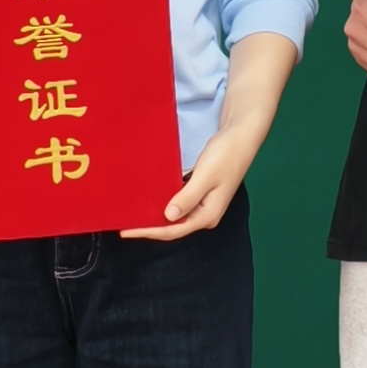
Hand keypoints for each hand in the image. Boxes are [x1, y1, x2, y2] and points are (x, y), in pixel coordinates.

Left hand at [125, 112, 269, 240]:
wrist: (241, 135)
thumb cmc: (227, 154)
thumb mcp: (206, 175)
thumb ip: (187, 197)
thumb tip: (168, 216)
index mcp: (208, 214)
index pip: (173, 230)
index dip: (149, 231)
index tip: (127, 231)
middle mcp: (206, 214)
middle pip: (173, 226)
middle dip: (150, 227)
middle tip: (125, 225)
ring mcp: (204, 204)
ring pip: (175, 216)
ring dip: (156, 216)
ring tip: (134, 215)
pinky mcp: (201, 193)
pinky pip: (179, 203)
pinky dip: (164, 203)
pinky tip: (151, 200)